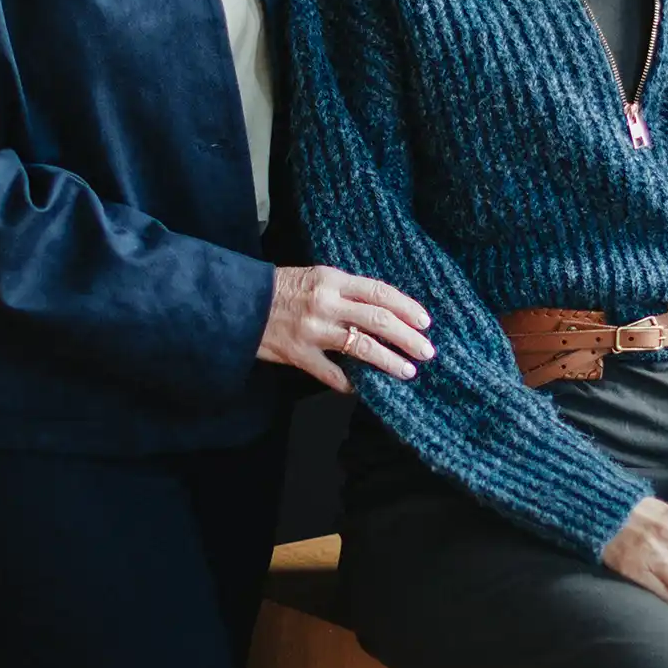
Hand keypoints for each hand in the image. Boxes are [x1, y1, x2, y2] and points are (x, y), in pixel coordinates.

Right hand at [259, 266, 434, 393]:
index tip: (425, 321)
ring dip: (389, 361)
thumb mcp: (317, 278)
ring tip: (407, 371)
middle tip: (426, 351)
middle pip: (378, 320)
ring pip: (362, 347)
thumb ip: (347, 292)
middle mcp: (327, 303)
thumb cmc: (282, 290)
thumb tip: (384, 310)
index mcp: (333, 280)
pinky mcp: (299, 354)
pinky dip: (350, 383)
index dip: (406, 307)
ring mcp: (314, 331)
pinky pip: (332, 374)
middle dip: (407, 337)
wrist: (240, 303)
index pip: (379, 292)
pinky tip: (362, 389)